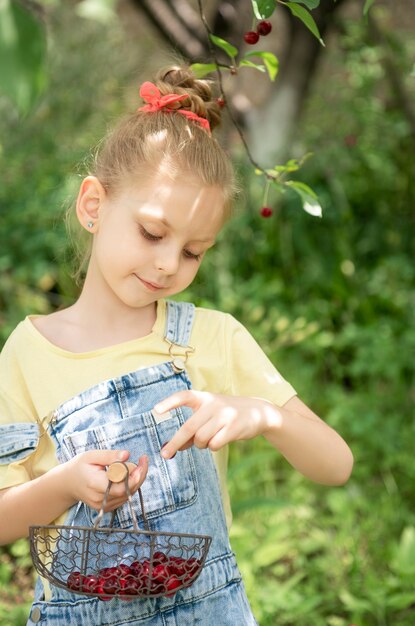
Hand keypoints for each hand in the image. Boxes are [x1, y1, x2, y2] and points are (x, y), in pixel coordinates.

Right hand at [64, 450, 148, 511]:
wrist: (68, 483)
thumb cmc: (80, 466)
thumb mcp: (91, 456)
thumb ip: (109, 456)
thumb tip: (127, 455)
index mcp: (94, 484)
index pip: (121, 487)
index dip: (135, 476)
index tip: (142, 461)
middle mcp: (99, 499)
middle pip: (128, 491)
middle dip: (139, 475)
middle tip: (143, 460)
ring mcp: (103, 506)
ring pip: (128, 494)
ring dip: (136, 480)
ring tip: (136, 465)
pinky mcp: (107, 507)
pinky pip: (124, 497)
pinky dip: (130, 486)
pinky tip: (129, 474)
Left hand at [155, 391, 278, 458]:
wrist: (258, 411)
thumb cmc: (227, 415)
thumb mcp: (210, 415)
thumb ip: (194, 428)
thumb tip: (176, 447)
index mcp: (204, 397)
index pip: (184, 396)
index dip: (169, 403)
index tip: (156, 410)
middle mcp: (213, 404)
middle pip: (189, 427)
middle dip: (175, 443)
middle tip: (165, 454)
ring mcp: (224, 415)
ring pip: (201, 439)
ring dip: (201, 445)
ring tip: (209, 439)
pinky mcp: (234, 427)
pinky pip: (214, 444)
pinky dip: (213, 446)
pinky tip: (220, 440)